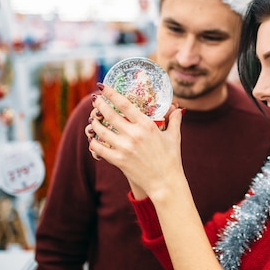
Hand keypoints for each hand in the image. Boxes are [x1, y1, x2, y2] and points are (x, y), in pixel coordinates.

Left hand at [86, 84, 184, 199]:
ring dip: (94, 123)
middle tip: (95, 99)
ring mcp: (124, 148)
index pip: (124, 104)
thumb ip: (175, 120)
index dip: (111, 93)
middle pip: (109, 114)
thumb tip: (177, 108)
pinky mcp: (119, 160)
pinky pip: (100, 148)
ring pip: (101, 131)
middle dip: (99, 104)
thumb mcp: (174, 137)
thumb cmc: (171, 159)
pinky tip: (92, 139)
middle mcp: (134, 134)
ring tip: (93, 119)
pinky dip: (93, 143)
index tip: (103, 87)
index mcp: (147, 125)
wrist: (166, 183)